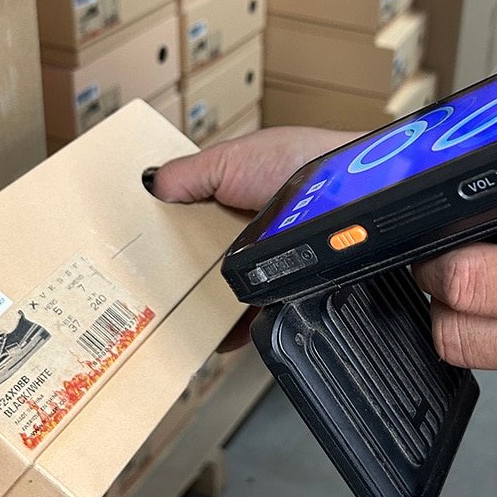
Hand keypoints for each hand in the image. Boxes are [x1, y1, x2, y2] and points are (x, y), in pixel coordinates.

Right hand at [149, 126, 359, 350]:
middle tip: (154, 301)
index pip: (194, 228)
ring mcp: (274, 264)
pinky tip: (221, 337)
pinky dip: (241, 328)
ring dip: (210, 309)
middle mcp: (255, 235)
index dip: (171, 245)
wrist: (351, 189)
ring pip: (233, 295)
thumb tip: (151, 184)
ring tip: (179, 324)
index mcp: (237, 201)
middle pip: (209, 267)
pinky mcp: (291, 290)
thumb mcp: (233, 159)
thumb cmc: (302, 162)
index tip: (144, 263)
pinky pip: (262, 315)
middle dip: (185, 283)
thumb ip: (192, 174)